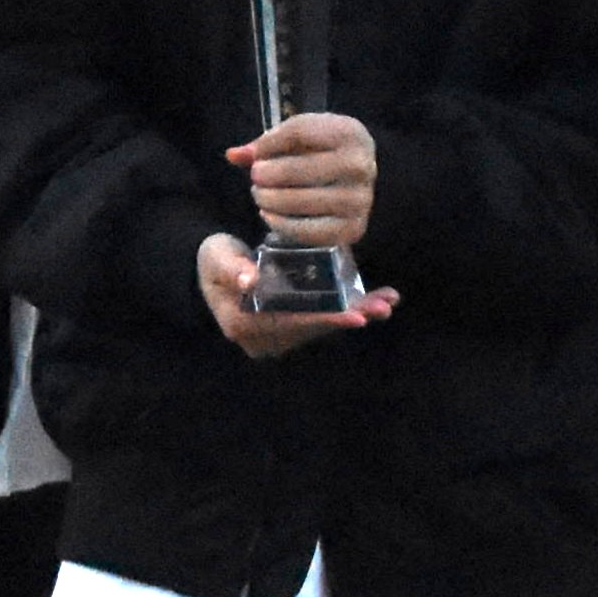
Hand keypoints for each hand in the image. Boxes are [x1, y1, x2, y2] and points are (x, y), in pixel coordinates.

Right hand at [199, 232, 396, 358]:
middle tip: (382, 308)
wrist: (211, 269)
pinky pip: (321, 320)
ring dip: (355, 314)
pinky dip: (347, 310)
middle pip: (312, 329)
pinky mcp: (290, 326)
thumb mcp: (217, 257)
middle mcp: (263, 339)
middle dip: (349, 318)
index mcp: (245, 326)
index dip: (323, 320)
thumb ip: (232, 268)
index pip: (290, 324)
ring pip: (321, 326)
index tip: (354, 316)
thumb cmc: (214, 259)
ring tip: (386, 303)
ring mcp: (278, 336)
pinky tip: (375, 302)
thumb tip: (250, 281)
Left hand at [229, 111, 374, 247]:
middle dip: (267, 174)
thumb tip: (233, 155)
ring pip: (301, 201)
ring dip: (271, 200)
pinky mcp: (352, 229)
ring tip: (260, 196)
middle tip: (255, 178)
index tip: (255, 153)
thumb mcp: (300, 138)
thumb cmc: (322, 152)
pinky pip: (308, 230)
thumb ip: (268, 143)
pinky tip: (269, 215)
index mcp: (349, 134)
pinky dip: (282, 225)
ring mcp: (359, 200)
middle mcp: (360, 166)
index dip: (269, 143)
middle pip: (298, 170)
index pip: (299, 133)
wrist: (356, 180)